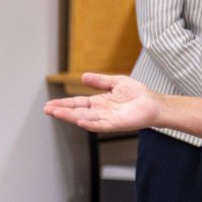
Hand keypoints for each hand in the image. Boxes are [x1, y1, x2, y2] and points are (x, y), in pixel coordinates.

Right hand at [44, 72, 158, 131]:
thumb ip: (99, 81)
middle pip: (77, 112)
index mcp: (99, 102)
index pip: (77, 103)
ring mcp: (107, 119)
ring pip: (85, 118)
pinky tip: (79, 121)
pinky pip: (100, 125)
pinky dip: (89, 123)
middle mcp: (100, 112)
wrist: (154, 103)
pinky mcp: (115, 124)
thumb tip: (83, 77)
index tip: (50, 105)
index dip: (64, 104)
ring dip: (71, 117)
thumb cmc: (138, 94)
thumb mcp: (115, 82)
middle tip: (47, 110)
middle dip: (62, 111)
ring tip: (56, 114)